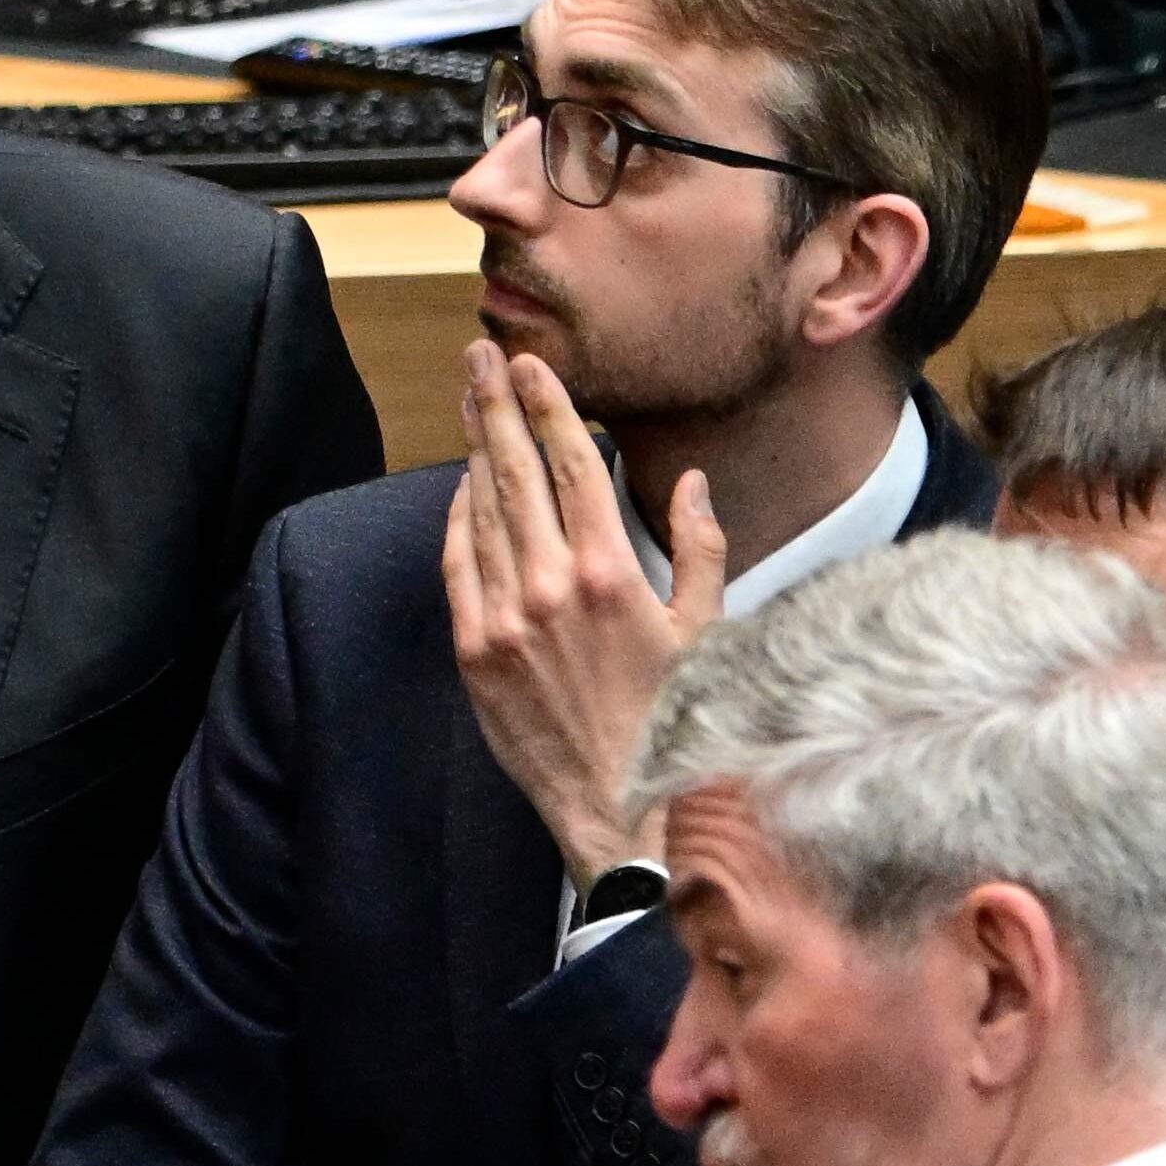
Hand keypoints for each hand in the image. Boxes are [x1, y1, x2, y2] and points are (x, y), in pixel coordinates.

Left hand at [436, 341, 726, 873]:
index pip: (570, 465)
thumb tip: (691, 484)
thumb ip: (699, 550)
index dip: (547, 406)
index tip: (529, 364)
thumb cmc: (674, 722)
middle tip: (479, 357)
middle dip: (496, 406)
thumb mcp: (706, 632)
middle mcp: (550, 586)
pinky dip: (458, 520)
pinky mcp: (476, 653)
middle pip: (514, 472)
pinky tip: (463, 488)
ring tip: (470, 402)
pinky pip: (459, 566)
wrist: (620, 807)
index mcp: (611, 572)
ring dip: (475, 451)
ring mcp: (505, 619)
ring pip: (482, 512)